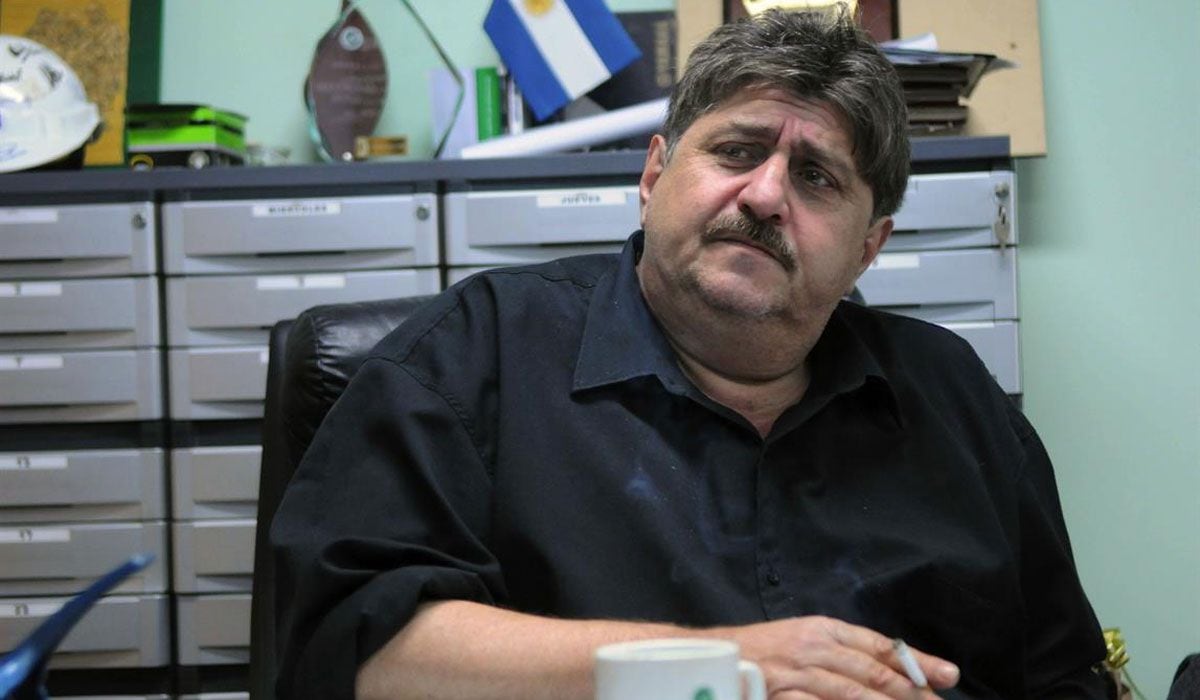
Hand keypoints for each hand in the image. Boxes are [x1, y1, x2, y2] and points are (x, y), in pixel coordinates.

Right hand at [722, 616, 958, 698]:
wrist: (712, 657)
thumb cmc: (760, 651)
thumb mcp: (800, 639)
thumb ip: (838, 653)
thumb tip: (885, 671)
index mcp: (823, 629)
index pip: (880, 645)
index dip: (916, 661)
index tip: (947, 676)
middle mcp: (815, 647)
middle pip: (873, 672)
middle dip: (912, 691)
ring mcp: (798, 672)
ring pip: (854, 693)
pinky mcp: (782, 693)